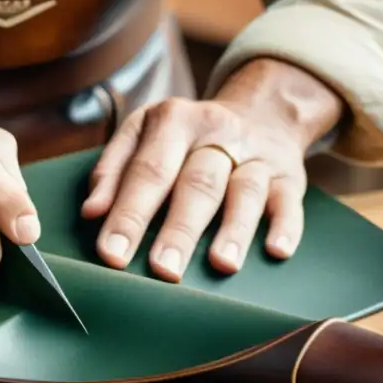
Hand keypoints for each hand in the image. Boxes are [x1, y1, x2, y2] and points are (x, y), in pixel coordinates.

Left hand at [80, 59, 342, 281]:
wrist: (260, 112)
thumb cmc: (184, 139)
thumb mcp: (142, 135)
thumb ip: (112, 170)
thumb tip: (92, 212)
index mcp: (173, 120)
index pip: (148, 171)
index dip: (129, 214)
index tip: (111, 255)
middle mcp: (217, 132)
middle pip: (196, 184)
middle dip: (178, 230)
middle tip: (162, 270)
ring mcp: (256, 155)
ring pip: (245, 192)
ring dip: (233, 230)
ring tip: (221, 265)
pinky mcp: (289, 177)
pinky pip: (290, 201)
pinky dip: (285, 227)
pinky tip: (276, 251)